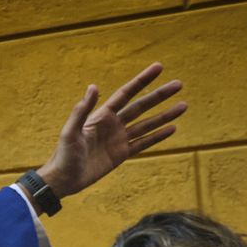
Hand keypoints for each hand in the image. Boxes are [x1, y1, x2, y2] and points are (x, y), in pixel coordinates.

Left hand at [36, 63, 185, 198]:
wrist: (63, 179)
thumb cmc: (63, 154)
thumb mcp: (71, 131)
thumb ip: (82, 110)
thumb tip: (93, 86)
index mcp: (102, 116)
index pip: (126, 94)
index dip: (142, 81)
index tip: (158, 67)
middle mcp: (113, 124)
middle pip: (141, 106)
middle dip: (159, 95)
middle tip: (178, 84)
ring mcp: (119, 139)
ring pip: (147, 124)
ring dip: (165, 115)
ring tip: (184, 106)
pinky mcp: (122, 154)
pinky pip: (143, 143)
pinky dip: (158, 136)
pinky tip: (172, 128)